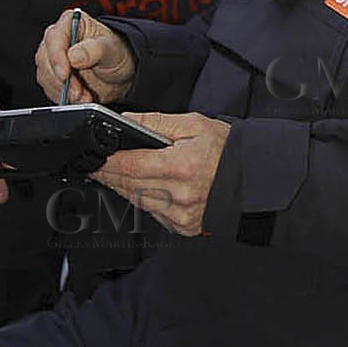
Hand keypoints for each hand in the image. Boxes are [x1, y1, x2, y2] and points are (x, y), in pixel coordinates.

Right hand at [35, 8, 134, 107]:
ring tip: (84, 96)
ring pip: (46, 76)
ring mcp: (54, 58)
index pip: (54, 38)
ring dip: (64, 91)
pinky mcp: (53, 76)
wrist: (120, 74)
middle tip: (78, 91)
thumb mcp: (111, 49)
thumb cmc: (117, 53)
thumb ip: (94, 50)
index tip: (65, 74)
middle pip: (46, 59)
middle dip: (61, 80)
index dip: (57, 57)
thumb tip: (73, 56)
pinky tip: (80, 98)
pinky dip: (64, 97)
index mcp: (72, 23)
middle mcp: (58, 39)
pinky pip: (50, 89)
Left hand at [92, 111, 230, 237]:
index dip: (108, 163)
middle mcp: (179, 195)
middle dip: (108, 174)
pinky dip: (142, 199)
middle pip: (129, 185)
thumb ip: (157, 122)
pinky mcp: (182, 226)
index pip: (131, 165)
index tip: (94, 157)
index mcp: (180, 166)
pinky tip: (138, 187)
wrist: (253, 178)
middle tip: (96, 165)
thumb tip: (127, 120)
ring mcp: (180, 214)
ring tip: (112, 174)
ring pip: (137, 201)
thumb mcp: (195, 125)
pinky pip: (152, 213)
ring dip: (122, 188)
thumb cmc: (227, 150)